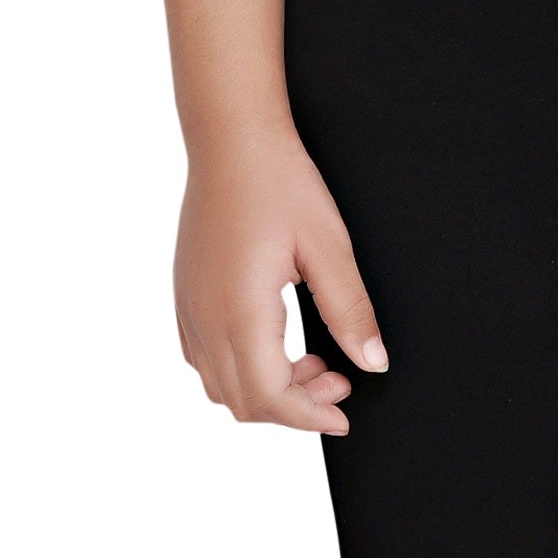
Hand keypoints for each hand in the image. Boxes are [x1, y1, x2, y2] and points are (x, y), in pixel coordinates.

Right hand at [173, 119, 387, 434]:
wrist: (231, 140)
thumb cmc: (279, 183)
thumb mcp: (329, 247)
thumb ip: (350, 311)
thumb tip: (372, 362)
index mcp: (240, 313)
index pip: (270, 398)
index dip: (311, 418)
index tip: (344, 414)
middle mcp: (204, 319)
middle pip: (243, 403)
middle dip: (295, 407)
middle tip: (338, 378)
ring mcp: (188, 308)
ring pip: (219, 385)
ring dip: (266, 389)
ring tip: (312, 360)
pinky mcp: (185, 295)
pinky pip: (203, 358)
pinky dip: (240, 368)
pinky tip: (275, 342)